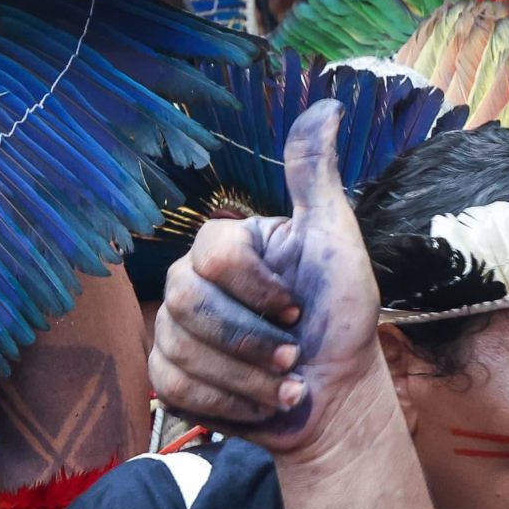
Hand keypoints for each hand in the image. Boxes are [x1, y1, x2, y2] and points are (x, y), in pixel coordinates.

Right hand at [149, 101, 382, 450]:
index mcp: (226, 248)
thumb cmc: (341, 320)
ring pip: (182, 349)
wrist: (337, 399)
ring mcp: (173, 330)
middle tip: (292, 353)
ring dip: (248, 378)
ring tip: (285, 383)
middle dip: (250, 340)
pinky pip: (174, 384)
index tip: (297, 307)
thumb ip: (316, 180)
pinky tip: (258, 403)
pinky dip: (227, 403)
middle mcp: (190, 283)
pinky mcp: (167, 376)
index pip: (212, 254)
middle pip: (187, 304)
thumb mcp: (336, 243)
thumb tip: (325, 105)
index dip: (258, 289)